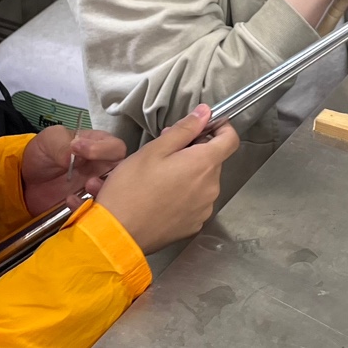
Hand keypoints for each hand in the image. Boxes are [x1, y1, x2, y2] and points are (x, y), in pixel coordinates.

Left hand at [21, 126, 126, 214]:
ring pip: (113, 196)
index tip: (78, 150)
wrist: (25, 181)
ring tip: (84, 190)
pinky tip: (70, 202)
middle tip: (89, 181)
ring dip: (101, 196)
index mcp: (99, 146)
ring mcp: (97, 189)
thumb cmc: (42, 154)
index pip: (116, 148)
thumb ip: (63, 144)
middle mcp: (104, 168)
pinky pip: (94, 211)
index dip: (103, 150)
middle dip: (111, 180)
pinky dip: (85, 209)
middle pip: (123, 175)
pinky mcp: (87, 206)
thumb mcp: (50, 139)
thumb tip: (72, 154)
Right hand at [95, 104, 240, 253]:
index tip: (205, 126)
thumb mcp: (154, 150)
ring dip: (189, 174)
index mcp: (204, 164)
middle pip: (213, 161)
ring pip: (204, 181)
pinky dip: (185, 195)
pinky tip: (161, 197)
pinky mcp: (195, 224)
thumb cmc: (132, 189)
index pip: (230, 139)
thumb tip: (204, 113)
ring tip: (159, 177)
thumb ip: (184, 129)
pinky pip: (196, 202)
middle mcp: (211, 187)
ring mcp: (204, 208)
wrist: (117, 233)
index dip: (221, 128)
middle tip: (165, 152)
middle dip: (194, 152)